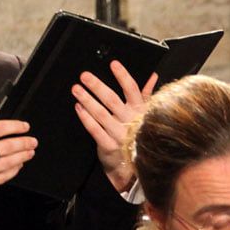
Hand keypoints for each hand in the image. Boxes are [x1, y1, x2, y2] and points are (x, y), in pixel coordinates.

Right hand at [0, 106, 36, 191]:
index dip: (15, 126)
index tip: (24, 126)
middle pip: (7, 147)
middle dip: (24, 143)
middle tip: (32, 141)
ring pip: (7, 163)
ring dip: (22, 157)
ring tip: (29, 152)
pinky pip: (2, 177)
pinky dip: (13, 170)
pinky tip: (18, 164)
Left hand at [72, 60, 156, 191]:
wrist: (134, 165)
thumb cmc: (140, 136)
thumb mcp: (147, 115)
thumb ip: (147, 95)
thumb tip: (152, 76)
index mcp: (141, 111)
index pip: (133, 90)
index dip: (123, 76)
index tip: (113, 64)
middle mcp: (130, 121)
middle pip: (112, 100)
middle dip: (97, 86)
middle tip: (85, 76)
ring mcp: (119, 134)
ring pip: (101, 113)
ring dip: (87, 99)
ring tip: (76, 89)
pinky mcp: (108, 145)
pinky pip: (94, 129)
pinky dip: (85, 118)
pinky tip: (78, 108)